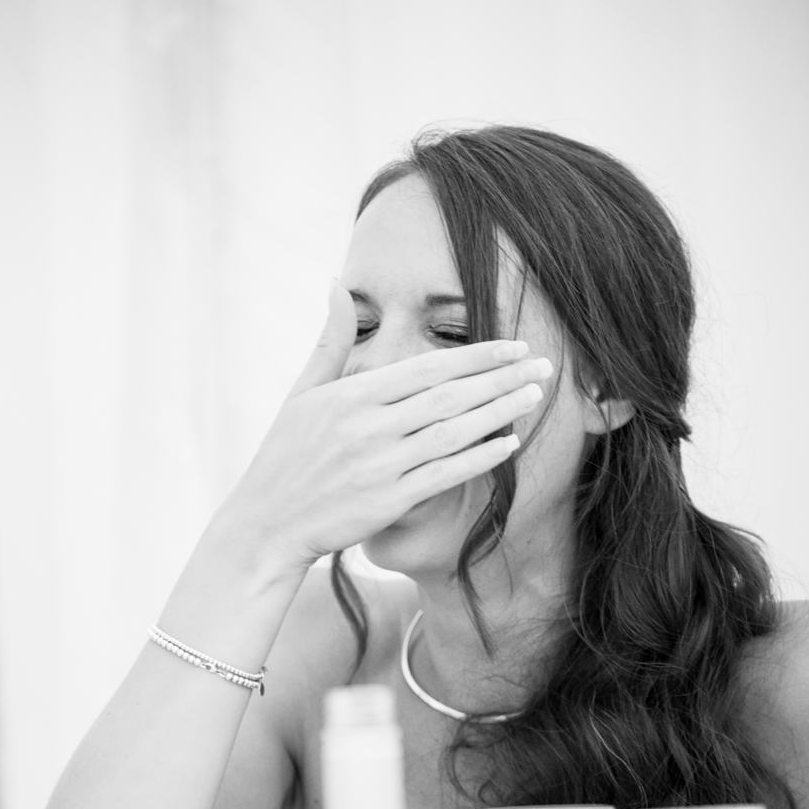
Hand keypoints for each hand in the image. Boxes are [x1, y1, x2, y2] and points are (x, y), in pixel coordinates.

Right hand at [226, 281, 551, 571]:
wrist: (266, 525)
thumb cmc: (285, 457)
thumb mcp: (301, 392)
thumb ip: (330, 340)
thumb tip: (336, 283)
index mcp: (350, 395)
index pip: (426, 367)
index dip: (476, 356)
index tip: (514, 345)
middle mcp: (367, 427)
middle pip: (448, 396)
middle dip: (501, 378)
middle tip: (543, 365)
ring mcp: (378, 466)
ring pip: (452, 432)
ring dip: (499, 412)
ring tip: (534, 396)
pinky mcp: (387, 502)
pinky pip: (444, 475)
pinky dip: (479, 458)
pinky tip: (510, 443)